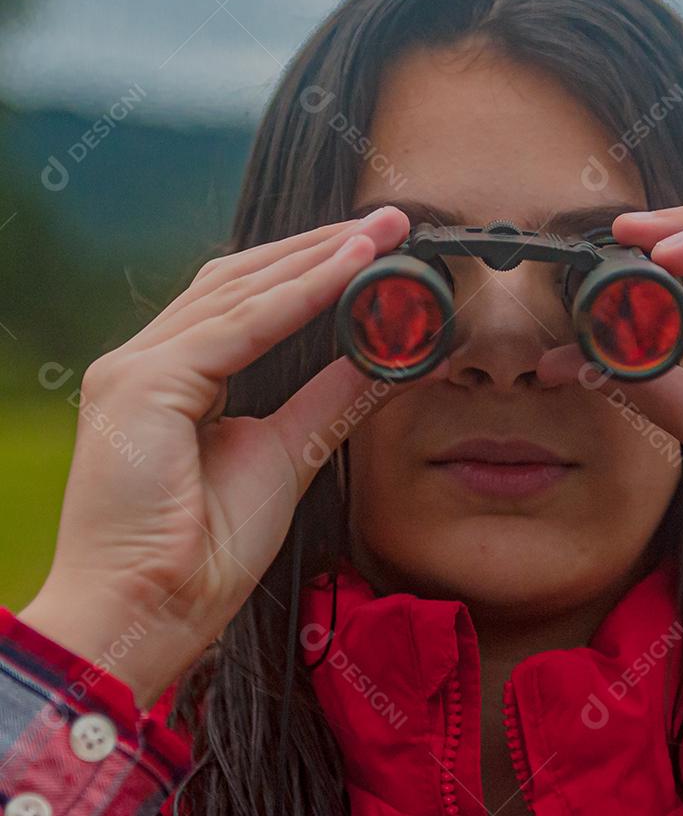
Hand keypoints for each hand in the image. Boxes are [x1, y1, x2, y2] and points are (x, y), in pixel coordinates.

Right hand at [20, 206, 445, 705]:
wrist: (147, 618)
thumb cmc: (202, 551)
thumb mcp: (287, 453)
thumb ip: (333, 398)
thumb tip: (390, 356)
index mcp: (173, 377)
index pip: (246, 299)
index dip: (310, 267)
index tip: (375, 246)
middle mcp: (146, 360)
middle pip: (243, 279)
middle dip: (320, 246)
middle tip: (388, 222)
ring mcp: (135, 367)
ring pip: (242, 292)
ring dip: (317, 257)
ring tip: (378, 233)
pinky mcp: (141, 383)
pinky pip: (238, 328)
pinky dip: (299, 296)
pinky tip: (350, 271)